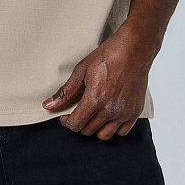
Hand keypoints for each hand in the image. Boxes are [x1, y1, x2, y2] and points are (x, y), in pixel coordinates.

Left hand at [41, 23, 152, 139]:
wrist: (134, 49)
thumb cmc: (108, 56)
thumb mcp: (82, 70)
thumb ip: (66, 91)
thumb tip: (49, 105)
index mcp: (95, 99)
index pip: (76, 125)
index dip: (67, 122)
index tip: (65, 116)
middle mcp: (110, 110)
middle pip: (88, 131)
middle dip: (80, 122)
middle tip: (79, 110)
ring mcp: (124, 112)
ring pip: (104, 135)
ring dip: (95, 128)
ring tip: (93, 114)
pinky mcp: (135, 111)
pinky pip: (122, 131)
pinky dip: (113, 127)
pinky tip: (108, 115)